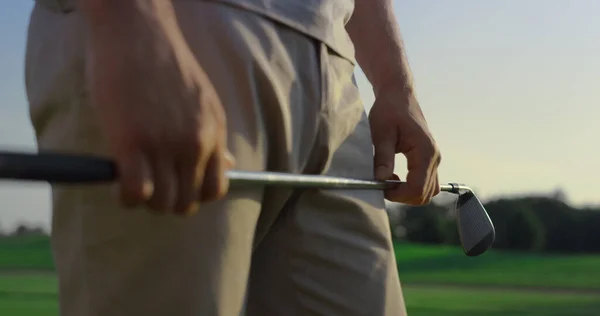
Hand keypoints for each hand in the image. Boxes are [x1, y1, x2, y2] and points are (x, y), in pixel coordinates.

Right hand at [85, 1, 232, 214]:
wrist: (139, 31)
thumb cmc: (165, 64)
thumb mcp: (204, 101)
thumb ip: (213, 136)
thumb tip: (227, 163)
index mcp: (214, 133)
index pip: (216, 188)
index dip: (195, 195)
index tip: (177, 186)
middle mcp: (195, 144)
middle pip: (187, 202)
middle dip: (168, 202)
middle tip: (150, 187)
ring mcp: (165, 145)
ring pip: (163, 203)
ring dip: (146, 202)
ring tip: (133, 184)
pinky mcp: (132, 143)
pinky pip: (135, 193)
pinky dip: (126, 197)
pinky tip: (118, 184)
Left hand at [368, 89, 440, 204]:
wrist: (399, 96)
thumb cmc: (389, 111)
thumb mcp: (381, 134)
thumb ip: (383, 157)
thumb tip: (380, 180)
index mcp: (425, 152)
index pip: (418, 189)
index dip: (398, 195)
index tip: (380, 187)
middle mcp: (435, 158)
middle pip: (425, 195)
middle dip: (402, 196)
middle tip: (382, 184)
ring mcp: (434, 160)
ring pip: (427, 191)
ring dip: (407, 192)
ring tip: (387, 179)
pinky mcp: (429, 160)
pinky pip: (425, 182)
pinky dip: (411, 186)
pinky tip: (393, 176)